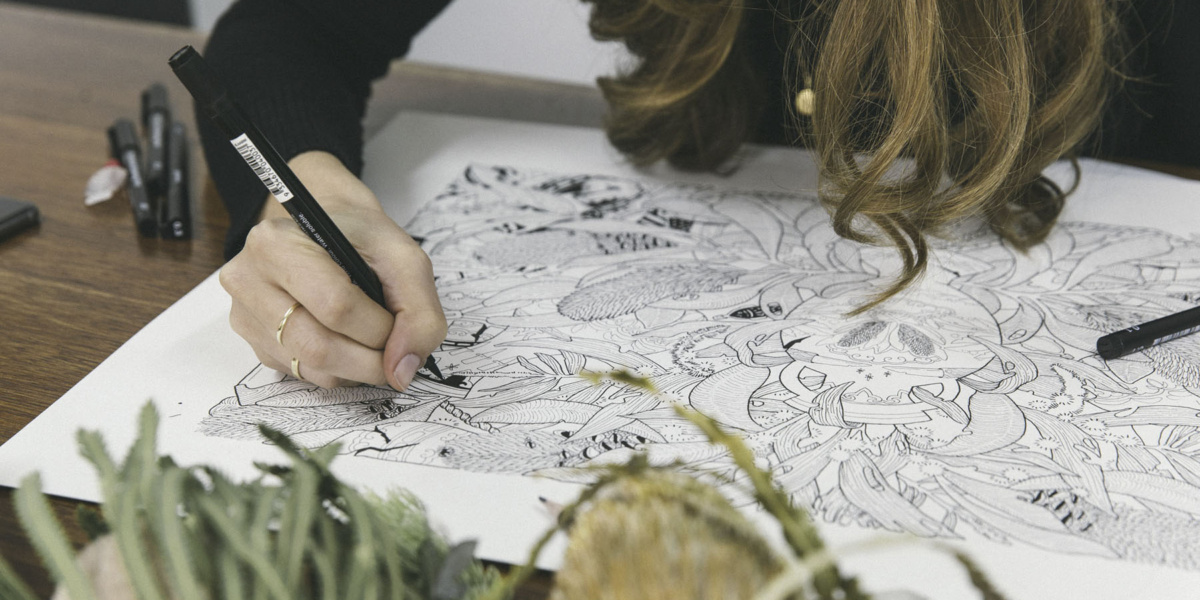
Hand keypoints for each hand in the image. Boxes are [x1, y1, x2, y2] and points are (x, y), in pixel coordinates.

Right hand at [219, 151, 446, 389]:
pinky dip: (338, 370)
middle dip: (371, 360)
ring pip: (311, 368)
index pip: (336, 306)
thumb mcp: (402, 256)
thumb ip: (418, 312)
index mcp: (278, 244)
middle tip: (394, 351)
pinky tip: (347, 344)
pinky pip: (303, 375)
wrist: (322, 231)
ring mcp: (245, 315)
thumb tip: (403, 370)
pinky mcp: (253, 342)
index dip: (380, 329)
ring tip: (373, 344)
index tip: (400, 326)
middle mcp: (248, 280)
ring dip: (357, 369)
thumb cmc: (359, 239)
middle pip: (318, 347)